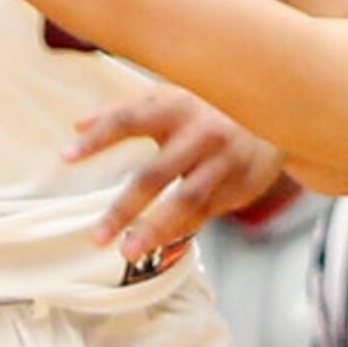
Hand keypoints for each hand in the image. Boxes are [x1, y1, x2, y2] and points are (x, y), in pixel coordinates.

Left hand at [73, 86, 288, 261]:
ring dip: (156, 229)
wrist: (281, 110)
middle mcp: (201, 133)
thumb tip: (76, 125)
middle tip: (97, 236)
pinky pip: (207, 212)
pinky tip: (160, 242)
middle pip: (155, 174)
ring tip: (127, 251)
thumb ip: (124, 108)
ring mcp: (224, 161)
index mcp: (177, 105)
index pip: (129, 120)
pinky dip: (182, 229)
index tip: (66, 157)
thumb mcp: (171, 94)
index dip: (99, 138)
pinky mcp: (242, 183)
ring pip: (186, 201)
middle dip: (125, 208)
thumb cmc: (210, 105)